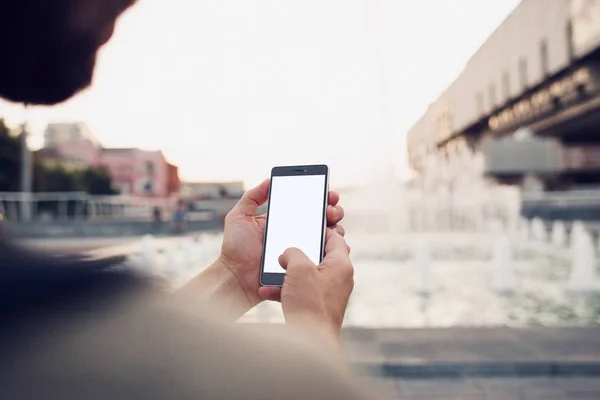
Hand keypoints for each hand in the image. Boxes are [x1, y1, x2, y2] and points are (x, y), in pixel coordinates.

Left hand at [218, 179, 346, 312]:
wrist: (236, 278)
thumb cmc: (235, 249)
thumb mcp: (239, 217)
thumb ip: (252, 197)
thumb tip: (269, 180)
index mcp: (283, 220)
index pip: (307, 205)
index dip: (321, 197)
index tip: (328, 193)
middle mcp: (296, 234)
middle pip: (323, 219)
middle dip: (333, 210)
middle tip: (330, 211)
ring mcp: (301, 250)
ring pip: (328, 237)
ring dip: (336, 228)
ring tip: (331, 227)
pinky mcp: (304, 266)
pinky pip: (325, 257)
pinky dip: (335, 250)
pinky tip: (336, 243)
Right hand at [258, 229, 353, 337]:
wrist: (309, 341)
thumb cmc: (309, 304)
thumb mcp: (299, 269)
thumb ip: (293, 252)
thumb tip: (288, 253)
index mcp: (341, 265)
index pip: (335, 237)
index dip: (319, 229)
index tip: (303, 227)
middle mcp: (339, 278)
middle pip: (319, 256)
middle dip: (298, 253)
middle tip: (285, 249)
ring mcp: (328, 293)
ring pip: (307, 275)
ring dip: (287, 273)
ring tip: (272, 271)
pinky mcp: (317, 306)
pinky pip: (301, 291)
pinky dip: (286, 290)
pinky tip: (267, 291)